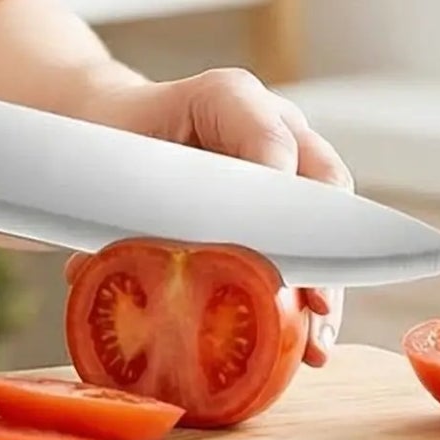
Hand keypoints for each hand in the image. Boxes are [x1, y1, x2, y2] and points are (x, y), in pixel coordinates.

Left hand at [109, 66, 351, 365]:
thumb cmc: (112, 141)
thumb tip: (121, 271)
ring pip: (328, 219)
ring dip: (325, 282)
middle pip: (319, 180)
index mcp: (228, 97)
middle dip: (317, 249)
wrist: (115, 128)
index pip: (270, 142)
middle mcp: (273, 121)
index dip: (276, 200)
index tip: (275, 255)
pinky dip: (312, 291)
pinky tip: (310, 341)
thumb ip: (131, 208)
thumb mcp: (113, 163)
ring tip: (316, 340)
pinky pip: (314, 244)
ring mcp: (290, 159)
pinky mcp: (290, 202)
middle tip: (311, 301)